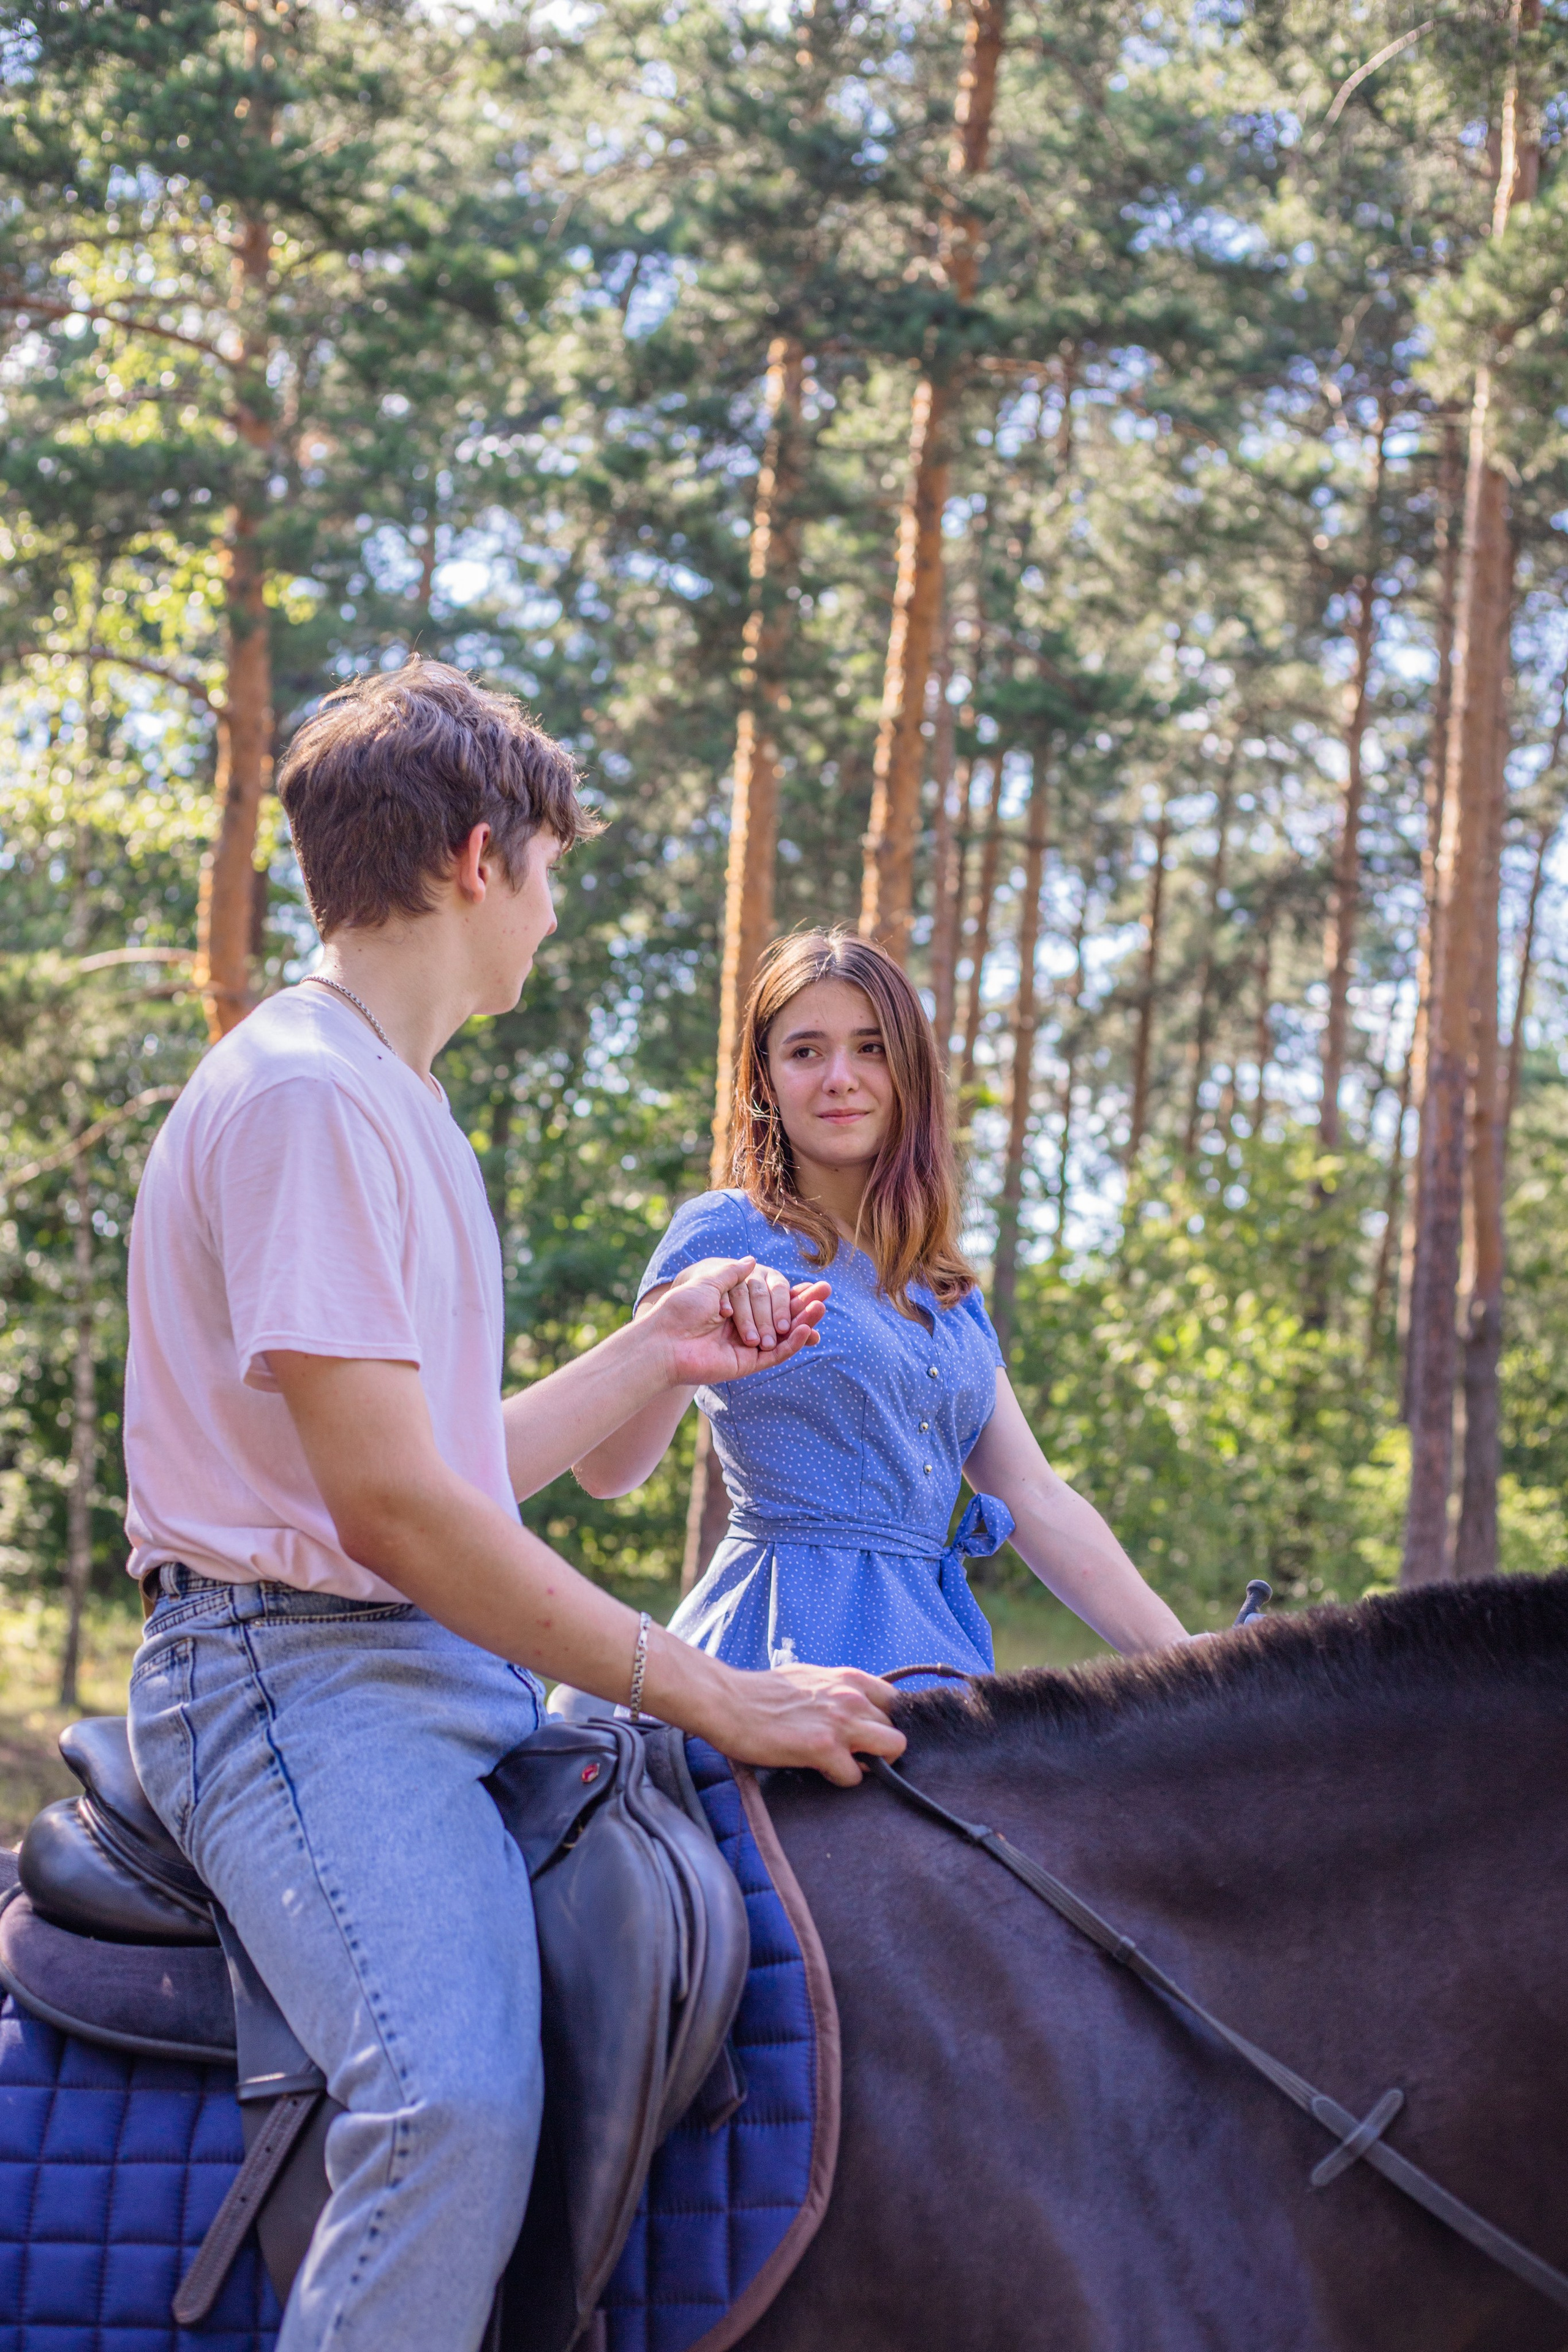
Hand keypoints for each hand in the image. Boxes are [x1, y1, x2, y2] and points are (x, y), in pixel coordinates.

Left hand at [648, 1255, 829, 1387]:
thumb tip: (752, 1260)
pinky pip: (776, 1354)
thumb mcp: (709, 1283)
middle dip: (805, 1304)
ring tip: (821, 1306)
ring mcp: (748, 1347)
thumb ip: (733, 1274)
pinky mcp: (747, 1363)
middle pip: (784, 1316)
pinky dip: (791, 1342)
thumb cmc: (681, 1309)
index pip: (773, 1299)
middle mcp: (746, 1327)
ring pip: (784, 1335)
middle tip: (827, 1291)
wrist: (664, 1338)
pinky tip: (805, 1329)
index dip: (794, 1293)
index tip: (813, 1284)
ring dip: (804, 1321)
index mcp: (738, 1308)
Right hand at [710, 1660, 906, 1786]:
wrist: (728, 1702)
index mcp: (849, 1679)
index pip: (897, 1703)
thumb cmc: (763, 1693)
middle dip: (879, 1749)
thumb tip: (851, 1708)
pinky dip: (841, 1779)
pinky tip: (818, 1770)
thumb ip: (837, 1692)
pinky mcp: (824, 1747)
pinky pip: (855, 1776)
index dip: (886, 1724)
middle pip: (897, 1731)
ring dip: (871, 1765)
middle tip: (853, 1755)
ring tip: (841, 1764)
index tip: (870, 1735)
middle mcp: (851, 1697)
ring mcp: (840, 1722)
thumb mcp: (810, 1678)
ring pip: (892, 1750)